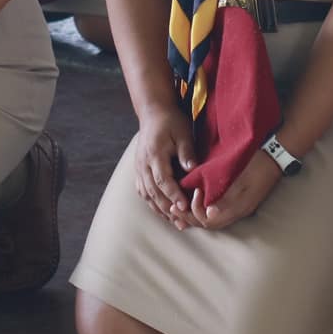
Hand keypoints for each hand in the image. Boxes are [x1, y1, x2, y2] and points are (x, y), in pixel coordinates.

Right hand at [130, 109, 197, 224]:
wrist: (153, 112)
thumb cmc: (171, 121)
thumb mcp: (183, 132)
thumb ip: (186, 151)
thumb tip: (192, 169)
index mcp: (154, 154)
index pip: (163, 180)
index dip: (174, 195)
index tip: (185, 206)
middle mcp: (143, 164)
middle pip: (153, 192)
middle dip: (167, 208)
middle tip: (182, 221)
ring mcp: (139, 167)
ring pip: (146, 194)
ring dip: (160, 209)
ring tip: (174, 221)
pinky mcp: (139, 169)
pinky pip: (143, 190)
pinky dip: (152, 203)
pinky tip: (162, 211)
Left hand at [189, 149, 279, 230]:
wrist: (277, 153)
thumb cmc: (258, 163)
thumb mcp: (242, 180)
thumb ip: (227, 198)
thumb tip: (209, 214)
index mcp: (238, 208)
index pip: (209, 221)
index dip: (194, 213)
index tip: (188, 197)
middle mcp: (238, 211)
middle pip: (210, 223)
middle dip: (191, 217)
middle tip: (175, 208)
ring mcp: (241, 206)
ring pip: (214, 218)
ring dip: (197, 214)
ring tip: (182, 206)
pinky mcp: (241, 199)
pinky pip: (220, 210)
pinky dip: (206, 208)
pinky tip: (199, 200)